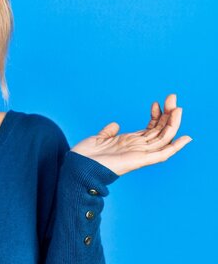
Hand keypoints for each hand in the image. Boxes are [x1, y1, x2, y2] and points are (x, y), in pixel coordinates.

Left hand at [71, 94, 191, 175]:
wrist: (78, 166)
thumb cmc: (86, 156)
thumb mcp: (99, 138)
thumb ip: (109, 132)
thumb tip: (116, 124)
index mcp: (129, 143)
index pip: (150, 128)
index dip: (156, 115)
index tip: (156, 102)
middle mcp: (137, 148)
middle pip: (159, 130)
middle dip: (167, 114)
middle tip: (172, 97)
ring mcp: (140, 154)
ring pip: (163, 138)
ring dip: (173, 123)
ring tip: (178, 107)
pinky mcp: (140, 161)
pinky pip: (162, 154)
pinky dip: (174, 147)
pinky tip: (185, 138)